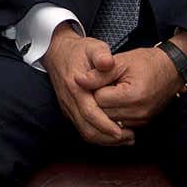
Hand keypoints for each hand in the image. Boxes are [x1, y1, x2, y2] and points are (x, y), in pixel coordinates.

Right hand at [38, 23, 131, 145]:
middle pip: (87, 128)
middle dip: (108, 138)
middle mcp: (69, 100)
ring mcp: (67, 107)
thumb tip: (108, 62)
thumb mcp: (92, 47)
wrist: (57, 52)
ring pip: (85, 132)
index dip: (106, 124)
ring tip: (125, 138)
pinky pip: (83, 129)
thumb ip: (101, 54)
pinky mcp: (69, 111)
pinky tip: (114, 135)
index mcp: (75, 87)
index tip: (122, 131)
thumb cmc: (79, 50)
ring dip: (105, 139)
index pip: (90, 112)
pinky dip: (99, 136)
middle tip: (129, 138)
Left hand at [92, 46, 183, 128]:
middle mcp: (139, 112)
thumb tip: (77, 80)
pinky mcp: (143, 124)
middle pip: (102, 113)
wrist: (171, 71)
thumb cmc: (145, 63)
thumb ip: (98, 73)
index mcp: (133, 95)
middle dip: (96, 100)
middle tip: (98, 86)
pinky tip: (113, 101)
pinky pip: (119, 125)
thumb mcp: (120, 62)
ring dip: (104, 109)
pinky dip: (112, 115)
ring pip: (109, 121)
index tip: (95, 78)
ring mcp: (142, 121)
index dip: (93, 88)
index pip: (99, 99)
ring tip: (106, 92)